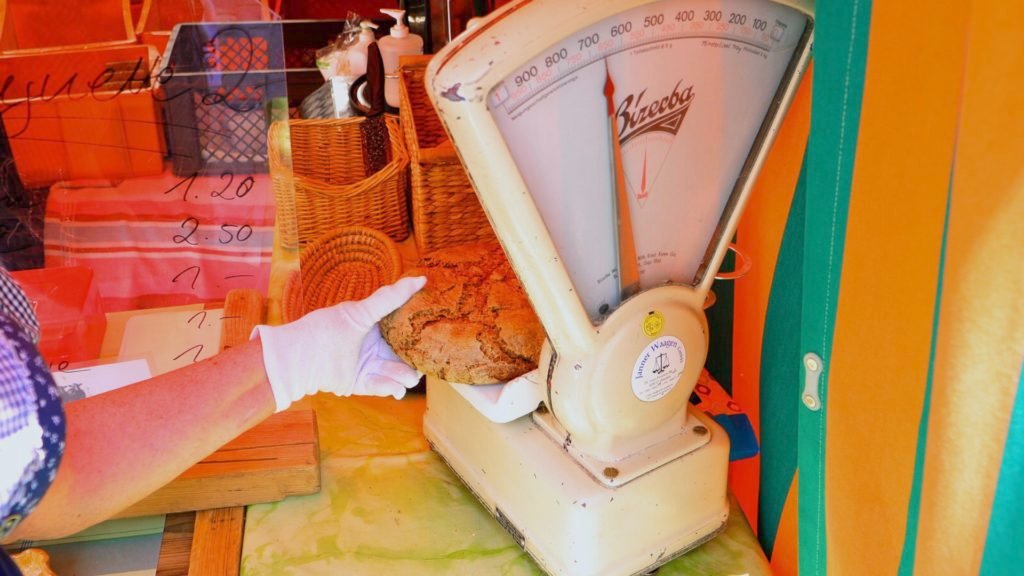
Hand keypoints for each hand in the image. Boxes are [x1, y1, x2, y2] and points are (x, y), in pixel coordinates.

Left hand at [253, 276, 426, 411]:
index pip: (405, 330)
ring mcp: (368, 366)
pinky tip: (397, 388)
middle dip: (416, 360)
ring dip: (405, 376)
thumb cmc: (327, 329)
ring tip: (408, 377)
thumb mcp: (361, 312)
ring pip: (396, 373)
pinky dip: (391, 388)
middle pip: (405, 355)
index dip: (420, 334)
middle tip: (424, 362)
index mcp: (376, 327)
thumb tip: (421, 278)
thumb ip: (390, 297)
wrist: (298, 359)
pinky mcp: (361, 384)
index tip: (434, 335)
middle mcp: (374, 346)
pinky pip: (382, 387)